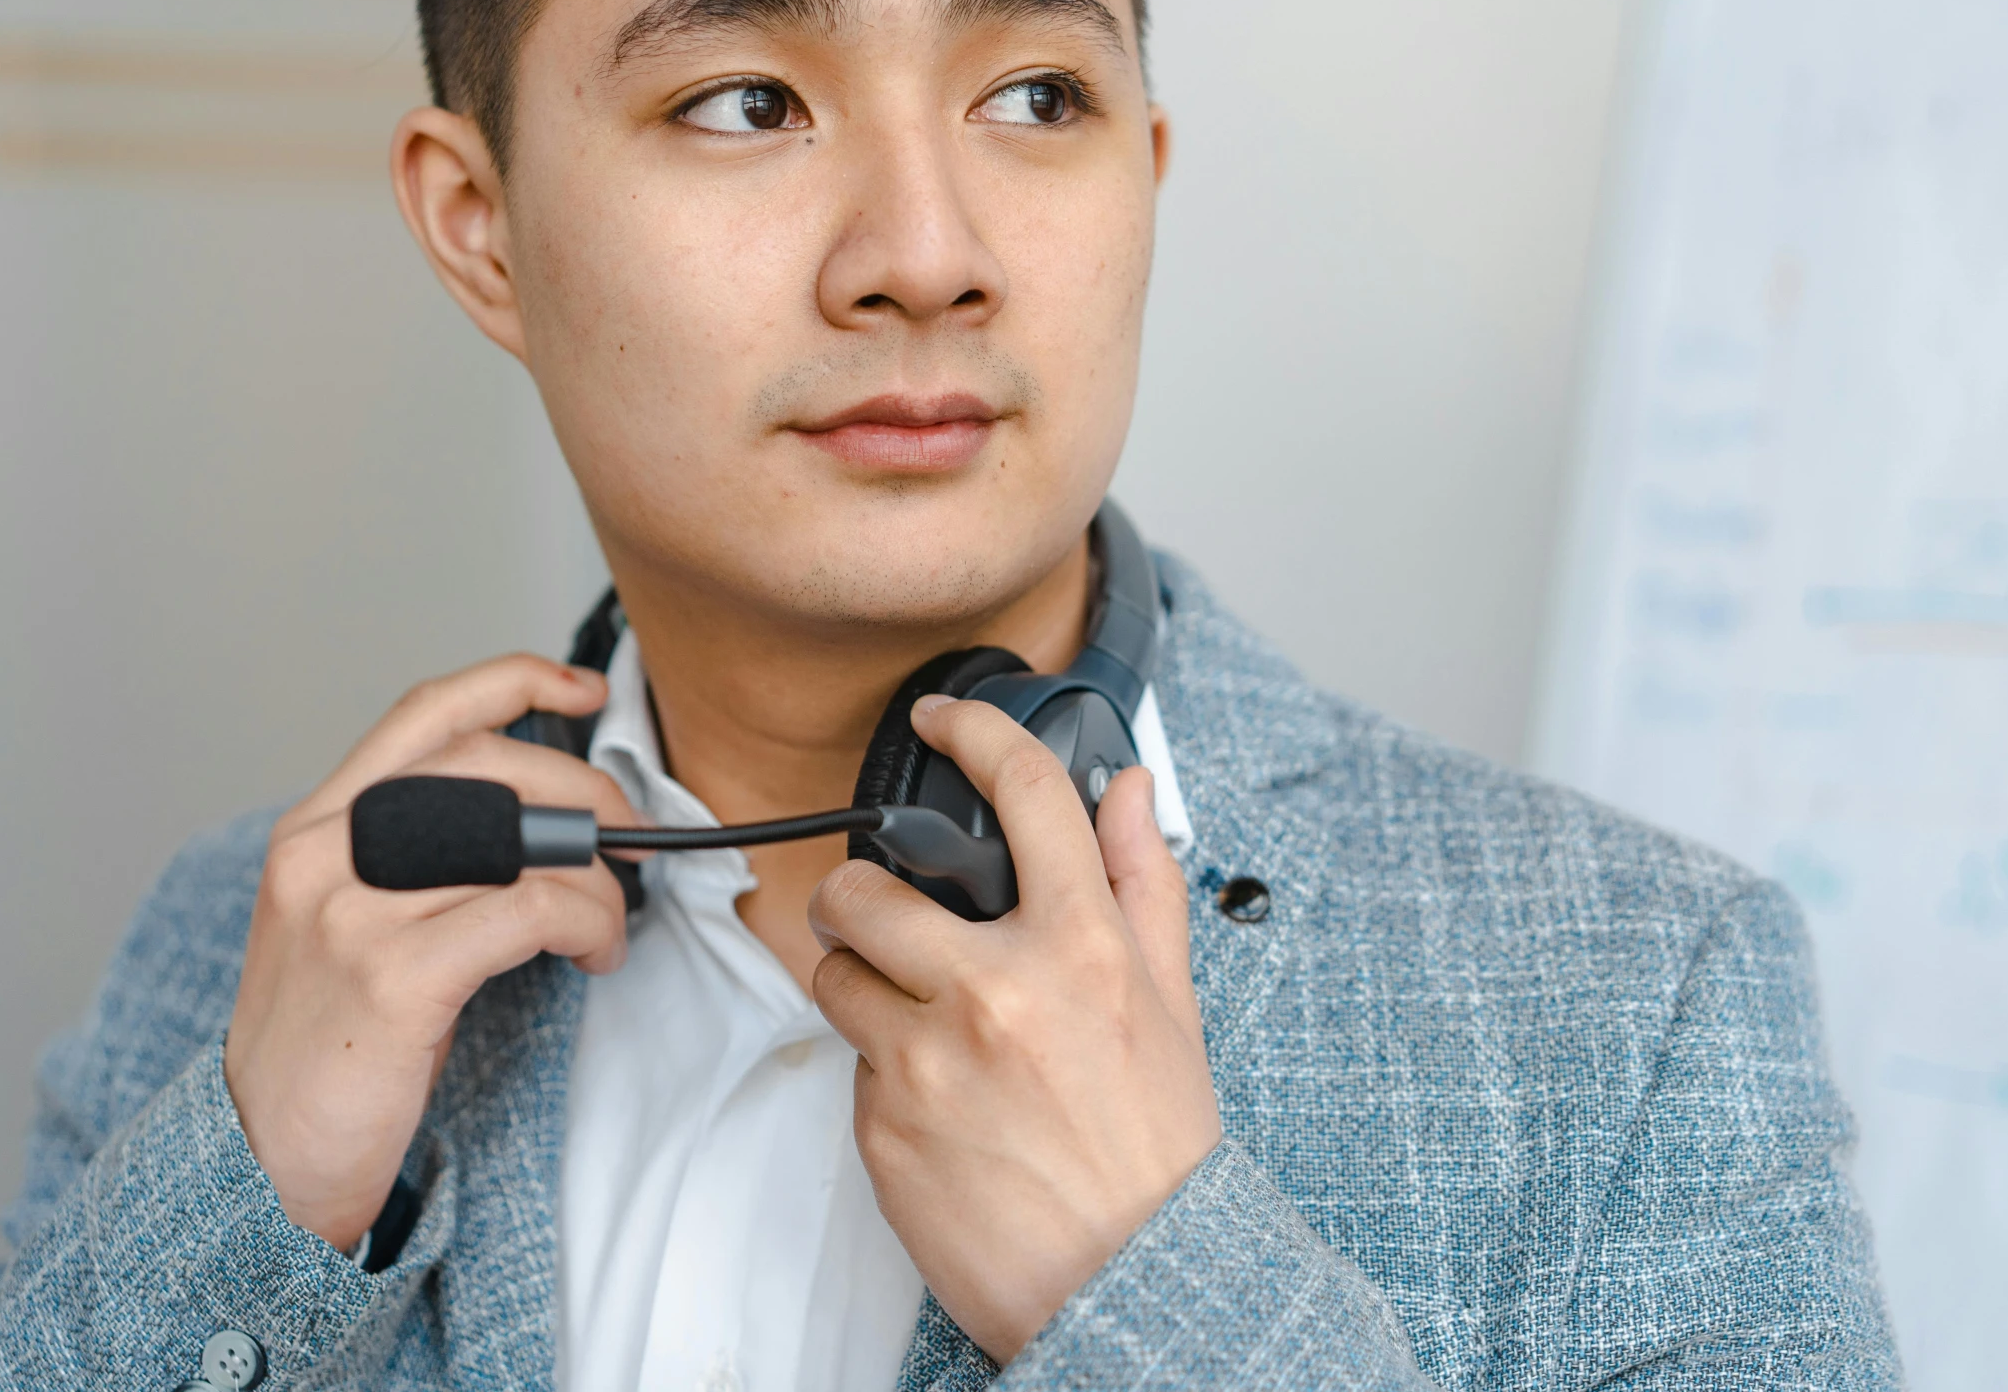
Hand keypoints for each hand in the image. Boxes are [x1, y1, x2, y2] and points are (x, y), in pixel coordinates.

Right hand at [223, 654, 636, 1251]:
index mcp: (314, 829)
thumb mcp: (349, 926)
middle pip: (486, 766)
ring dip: (595, 875)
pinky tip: (593, 955)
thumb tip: (540, 822)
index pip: (422, 715)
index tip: (583, 691)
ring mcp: (352, 913)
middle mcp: (324, 854)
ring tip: (608, 920)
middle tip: (629, 841)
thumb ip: (415, 860)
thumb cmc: (326, 1051)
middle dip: (584, 793)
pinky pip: (528, 910)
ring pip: (518, 839)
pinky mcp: (392, 977)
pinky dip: (586, 922)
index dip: (512, 682)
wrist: (258, 1164)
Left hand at [807, 694, 1222, 1362]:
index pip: (1023, 794)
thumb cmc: (1155, 1155)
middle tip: (884, 916)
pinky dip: (883, 1072)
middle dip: (860, 894)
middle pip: (866, 887)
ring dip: (861, 984)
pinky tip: (939, 1103)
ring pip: (835, 973)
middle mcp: (997, 992)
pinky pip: (851, 1065)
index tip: (943, 720)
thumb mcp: (1172, 1006)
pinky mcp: (882, 1127)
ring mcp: (929, 1061)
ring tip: (918, 1021)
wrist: (1130, 1287)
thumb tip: (1127, 788)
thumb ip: (1142, 884)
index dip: (975, 731)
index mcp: (1081, 950)